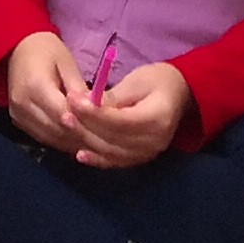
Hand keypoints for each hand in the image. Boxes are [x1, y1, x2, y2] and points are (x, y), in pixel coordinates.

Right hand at [0, 31, 95, 155]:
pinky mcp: (18, 122)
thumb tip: (96, 110)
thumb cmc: (47, 50)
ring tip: (93, 144)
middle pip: (56, 130)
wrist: (18, 49)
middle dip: (80, 137)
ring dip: (72, 143)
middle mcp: (22, 104)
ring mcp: (17, 115)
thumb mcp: (67, 62)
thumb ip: (79, 88)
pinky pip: (43, 138)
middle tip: (103, 141)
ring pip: (50, 138)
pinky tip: (76, 141)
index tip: (102, 129)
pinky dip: (61, 141)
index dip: (83, 124)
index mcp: (35, 85)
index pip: (62, 114)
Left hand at [74, 62, 193, 169]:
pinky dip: (98, 159)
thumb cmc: (157, 81)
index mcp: (157, 118)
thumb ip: (111, 97)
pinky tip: (81, 153)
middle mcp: (155, 141)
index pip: (119, 120)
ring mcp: (149, 153)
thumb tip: (84, 105)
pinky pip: (117, 161)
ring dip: (88, 142)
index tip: (72, 100)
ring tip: (68, 127)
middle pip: (114, 140)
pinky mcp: (142, 158)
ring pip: (112, 153)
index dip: (93, 113)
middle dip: (86, 127)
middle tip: (64, 112)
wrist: (179, 95)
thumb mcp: (135, 81)